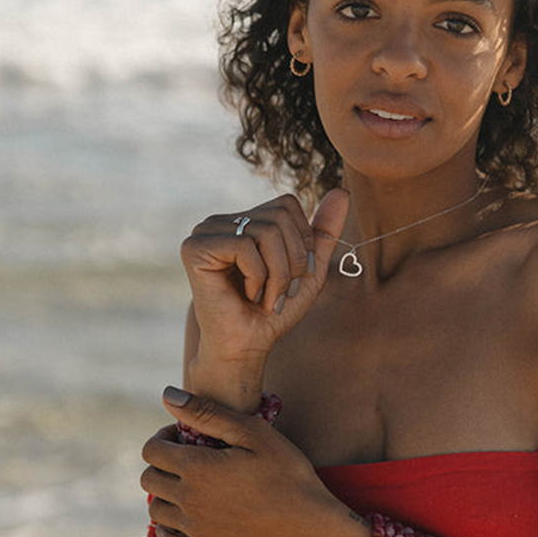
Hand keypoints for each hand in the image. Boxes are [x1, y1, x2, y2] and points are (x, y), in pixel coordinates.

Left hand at [141, 388, 339, 536]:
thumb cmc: (288, 473)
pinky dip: (168, 526)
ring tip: (192, 484)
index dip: (163, 437)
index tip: (184, 435)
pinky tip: (186, 515)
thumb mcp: (254, 433)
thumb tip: (168, 395)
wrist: (310, 525)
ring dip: (165, 492)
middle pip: (149, 478)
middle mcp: (188, 501)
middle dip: (162, 462)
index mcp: (196, 469)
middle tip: (189, 457)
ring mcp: (196, 530)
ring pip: (156, 509)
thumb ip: (207, 413)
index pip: (152, 450)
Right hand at [181, 190, 349, 369]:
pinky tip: (247, 295)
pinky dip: (257, 277)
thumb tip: (342, 191)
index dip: (301, 241)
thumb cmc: (274, 310)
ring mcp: (205, 231)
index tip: (293, 276)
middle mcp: (222, 221)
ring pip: (265, 232)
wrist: (247, 345)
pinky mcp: (194, 248)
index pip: (287, 204)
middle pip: (279, 216)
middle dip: (291, 261)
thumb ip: (323, 232)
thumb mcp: (309, 268)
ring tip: (266, 297)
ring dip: (277, 274)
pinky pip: (244, 246)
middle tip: (280, 291)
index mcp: (245, 221)